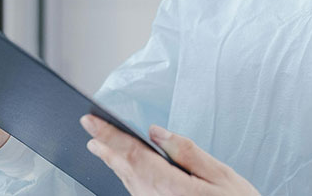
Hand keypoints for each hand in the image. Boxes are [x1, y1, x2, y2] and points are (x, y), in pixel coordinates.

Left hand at [80, 114, 258, 195]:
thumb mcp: (221, 177)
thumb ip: (187, 153)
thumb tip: (158, 133)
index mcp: (170, 187)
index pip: (132, 154)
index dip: (109, 136)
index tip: (91, 122)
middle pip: (124, 169)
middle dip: (106, 148)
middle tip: (89, 130)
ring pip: (129, 183)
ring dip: (115, 163)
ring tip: (101, 147)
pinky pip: (138, 194)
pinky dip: (128, 178)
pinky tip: (126, 171)